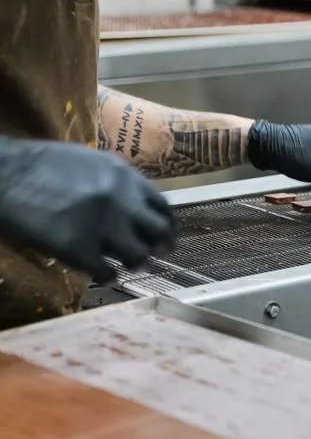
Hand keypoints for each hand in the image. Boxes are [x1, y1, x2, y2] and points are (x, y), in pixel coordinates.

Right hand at [0, 139, 174, 283]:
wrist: (7, 175)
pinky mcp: (80, 249)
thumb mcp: (90, 162)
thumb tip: (134, 202)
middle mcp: (122, 201)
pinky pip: (108, 273)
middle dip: (159, 246)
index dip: (168, 224)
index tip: (166, 235)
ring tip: (125, 265)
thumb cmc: (41, 165)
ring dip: (134, 263)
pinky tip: (101, 273)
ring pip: (139, 256)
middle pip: (159, 233)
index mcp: (125, 176)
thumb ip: (116, 181)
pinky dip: (108, 276)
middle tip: (153, 255)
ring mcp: (103, 226)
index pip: (162, 206)